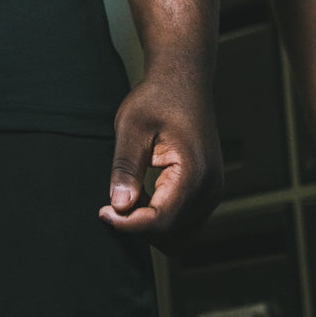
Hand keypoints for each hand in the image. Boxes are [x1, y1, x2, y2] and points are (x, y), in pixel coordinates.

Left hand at [98, 66, 222, 251]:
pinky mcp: (207, 191)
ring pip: (180, 236)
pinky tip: (142, 194)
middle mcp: (211, 189)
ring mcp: (212, 192)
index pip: (162, 221)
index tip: (103, 211)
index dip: (128, 224)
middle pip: (173, 237)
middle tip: (112, 203)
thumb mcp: (132, 125)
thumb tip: (119, 206)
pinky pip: (184, 223)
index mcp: (195, 173)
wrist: (184, 79)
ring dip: (151, 226)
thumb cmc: (158, 97)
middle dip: (140, 228)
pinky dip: (161, 218)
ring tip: (128, 196)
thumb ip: (126, 167)